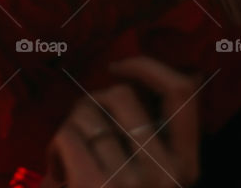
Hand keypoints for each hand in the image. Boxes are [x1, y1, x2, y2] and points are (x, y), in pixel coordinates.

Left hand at [42, 56, 201, 187]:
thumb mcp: (147, 179)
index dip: (149, 66)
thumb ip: (147, 136)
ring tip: (68, 159)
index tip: (119, 65)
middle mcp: (165, 173)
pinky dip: (54, 147)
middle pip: (121, 94)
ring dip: (70, 127)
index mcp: (185, 169)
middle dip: (90, 101)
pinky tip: (58, 171)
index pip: (183, 93)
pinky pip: (68, 134)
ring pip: (87, 113)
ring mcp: (132, 181)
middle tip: (80, 130)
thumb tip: (128, 77)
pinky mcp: (97, 186)